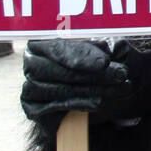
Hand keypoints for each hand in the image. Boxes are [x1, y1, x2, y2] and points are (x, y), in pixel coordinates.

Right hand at [21, 38, 150, 129]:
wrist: (98, 92)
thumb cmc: (100, 65)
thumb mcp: (109, 51)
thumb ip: (112, 46)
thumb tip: (115, 48)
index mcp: (44, 42)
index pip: (59, 48)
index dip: (82, 56)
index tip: (104, 63)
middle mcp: (32, 63)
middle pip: (60, 71)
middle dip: (93, 75)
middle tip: (120, 76)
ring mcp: (30, 86)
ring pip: (58, 90)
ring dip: (91, 90)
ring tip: (116, 88)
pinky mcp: (32, 108)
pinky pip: (51, 108)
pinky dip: (75, 105)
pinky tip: (96, 103)